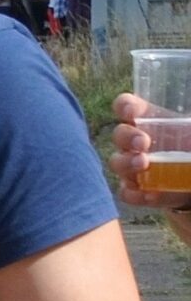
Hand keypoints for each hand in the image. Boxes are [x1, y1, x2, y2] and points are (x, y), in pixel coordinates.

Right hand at [109, 92, 190, 245]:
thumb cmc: (190, 147)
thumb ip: (188, 128)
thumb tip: (189, 135)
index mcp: (148, 120)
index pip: (126, 106)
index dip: (124, 106)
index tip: (130, 112)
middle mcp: (135, 142)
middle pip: (119, 134)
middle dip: (127, 138)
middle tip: (143, 144)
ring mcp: (132, 167)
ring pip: (117, 162)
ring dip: (127, 164)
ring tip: (144, 166)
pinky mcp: (135, 190)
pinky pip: (126, 193)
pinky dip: (136, 194)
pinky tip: (152, 194)